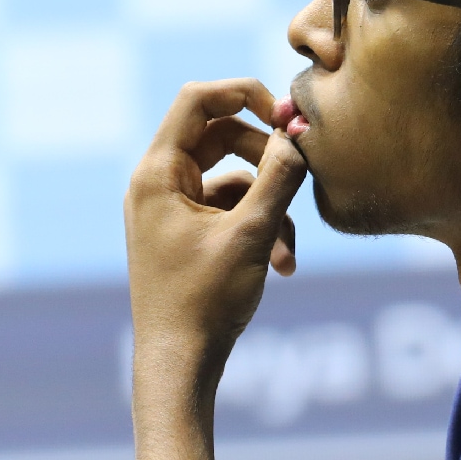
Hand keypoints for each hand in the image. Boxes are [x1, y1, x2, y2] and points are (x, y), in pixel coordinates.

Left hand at [123, 79, 307, 459]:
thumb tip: (299, 136)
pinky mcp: (190, 235)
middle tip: (302, 170)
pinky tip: (283, 266)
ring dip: (272, 205)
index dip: (245, 94)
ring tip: (289, 250)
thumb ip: (279, 178)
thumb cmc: (205, 301)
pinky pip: (233, 211)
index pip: (198, 101)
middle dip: (268, 159)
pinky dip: (262, 229)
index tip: (285, 114)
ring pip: (235, 179)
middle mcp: (159, 185)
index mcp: (158, 174)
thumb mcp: (252, 233)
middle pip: (222, 136)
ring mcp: (173, 210)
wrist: (179, 365)